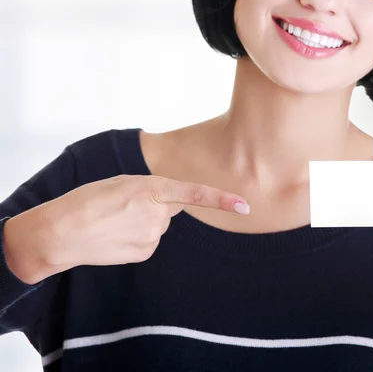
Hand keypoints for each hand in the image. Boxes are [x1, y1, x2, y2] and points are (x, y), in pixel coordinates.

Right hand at [4, 175, 249, 282]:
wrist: (61, 233)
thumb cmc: (88, 201)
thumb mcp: (122, 184)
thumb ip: (151, 192)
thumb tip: (166, 210)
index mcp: (152, 189)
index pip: (195, 194)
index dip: (222, 200)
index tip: (245, 206)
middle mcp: (158, 215)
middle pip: (169, 209)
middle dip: (153, 206)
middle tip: (123, 207)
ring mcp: (153, 237)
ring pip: (158, 226)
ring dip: (143, 222)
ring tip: (115, 221)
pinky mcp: (145, 253)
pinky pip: (149, 241)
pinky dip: (136, 237)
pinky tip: (116, 236)